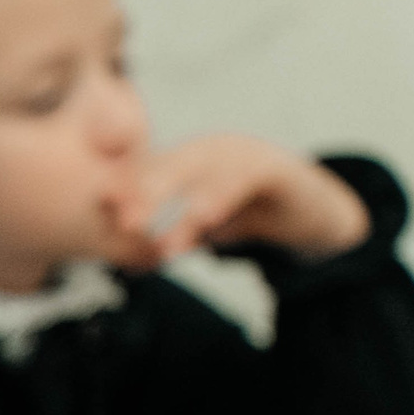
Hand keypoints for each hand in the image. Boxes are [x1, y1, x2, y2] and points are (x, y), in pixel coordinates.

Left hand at [110, 134, 369, 265]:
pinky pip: (244, 180)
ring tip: (164, 242)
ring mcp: (242, 153)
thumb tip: (129, 264)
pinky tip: (206, 221)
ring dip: (182, 207)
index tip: (99, 205)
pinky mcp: (275, 166)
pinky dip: (222, 198)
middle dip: (143, 190)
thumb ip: (173, 237)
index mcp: (188, 160)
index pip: (147, 170)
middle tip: (121, 220)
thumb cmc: (251, 214)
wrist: (315, 212)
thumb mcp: (206, 226)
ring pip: (205, 175)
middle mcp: (211, 150)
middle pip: (169, 165)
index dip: (124, 185)